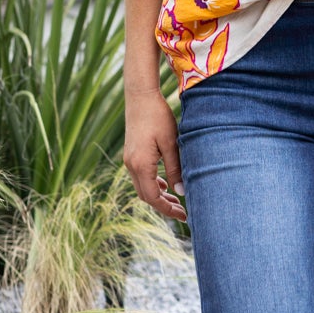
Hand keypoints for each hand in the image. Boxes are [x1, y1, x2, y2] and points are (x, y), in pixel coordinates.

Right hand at [124, 89, 187, 222]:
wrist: (140, 97)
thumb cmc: (158, 117)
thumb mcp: (171, 144)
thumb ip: (175, 169)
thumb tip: (182, 192)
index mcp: (140, 165)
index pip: (153, 197)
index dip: (168, 209)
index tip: (184, 215)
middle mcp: (131, 165)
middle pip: (146, 196)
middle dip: (163, 206)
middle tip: (183, 211)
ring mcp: (129, 160)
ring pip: (142, 187)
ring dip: (158, 195)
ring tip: (176, 200)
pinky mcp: (132, 154)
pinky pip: (140, 176)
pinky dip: (152, 184)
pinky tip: (165, 184)